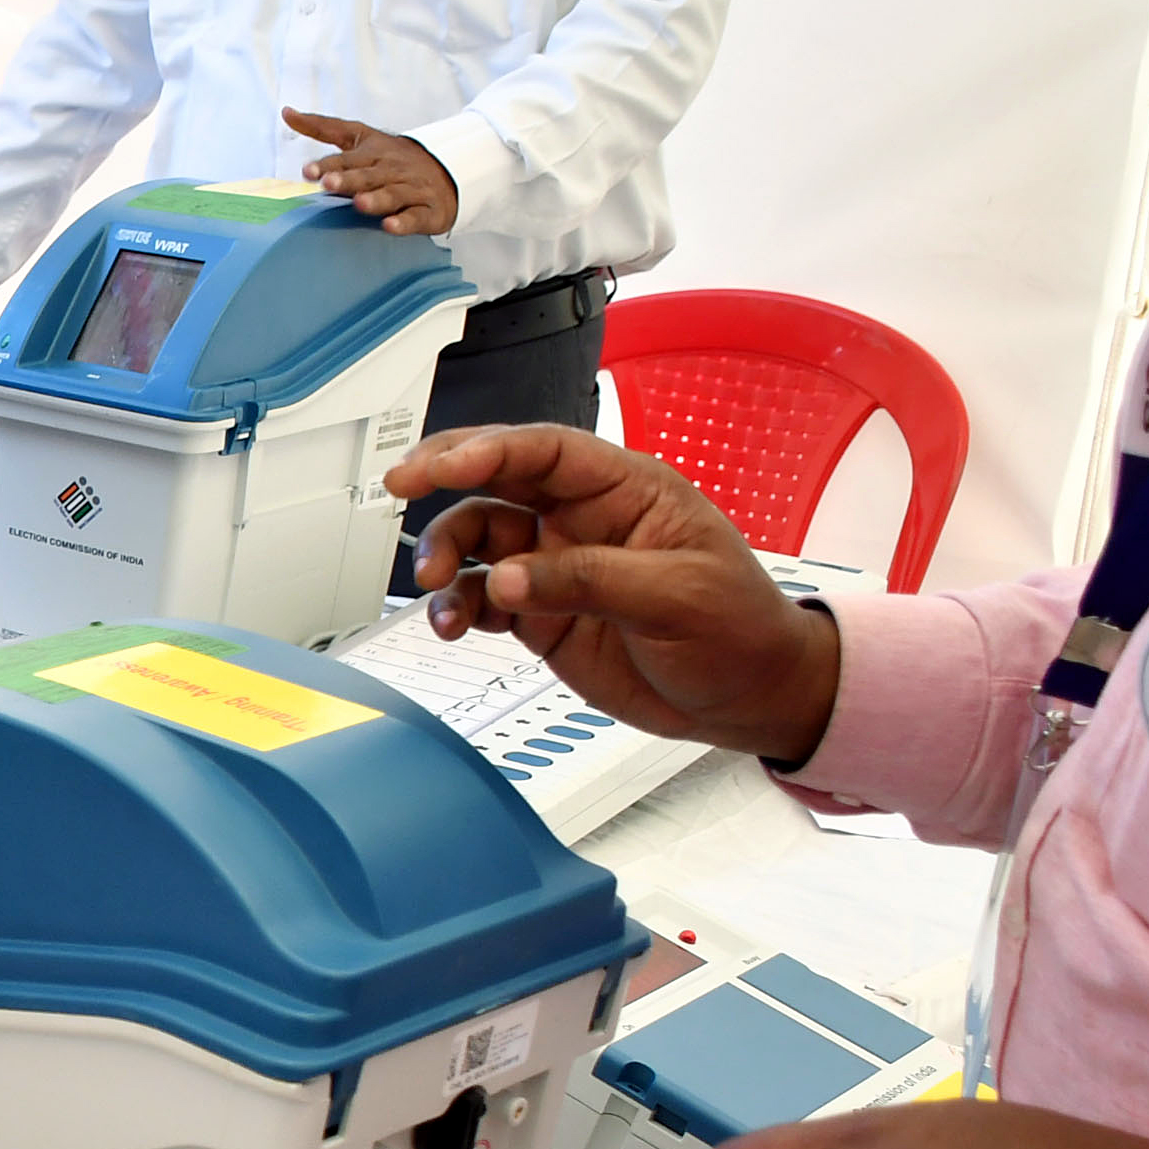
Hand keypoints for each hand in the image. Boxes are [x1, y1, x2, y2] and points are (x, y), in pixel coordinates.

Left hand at [284, 108, 459, 235]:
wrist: (447, 169)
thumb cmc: (390, 157)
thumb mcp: (359, 137)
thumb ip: (323, 128)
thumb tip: (286, 112)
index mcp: (373, 153)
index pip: (348, 159)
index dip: (328, 165)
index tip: (307, 172)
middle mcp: (391, 171)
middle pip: (368, 176)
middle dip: (349, 179)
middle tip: (329, 183)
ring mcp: (411, 190)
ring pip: (392, 194)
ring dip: (376, 199)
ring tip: (359, 203)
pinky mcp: (427, 211)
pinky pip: (416, 217)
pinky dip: (405, 222)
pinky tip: (390, 226)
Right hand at [381, 425, 846, 762]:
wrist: (748, 697)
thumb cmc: (739, 631)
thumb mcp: (677, 597)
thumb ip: (587, 581)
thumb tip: (507, 577)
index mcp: (626, 490)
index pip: (547, 451)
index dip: (488, 450)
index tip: (440, 466)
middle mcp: (582, 518)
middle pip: (497, 480)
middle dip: (443, 480)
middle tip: (401, 490)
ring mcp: (556, 565)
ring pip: (478, 540)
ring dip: (445, 555)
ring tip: (434, 586)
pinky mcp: (540, 613)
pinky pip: (480, 598)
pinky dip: (456, 608)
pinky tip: (451, 625)